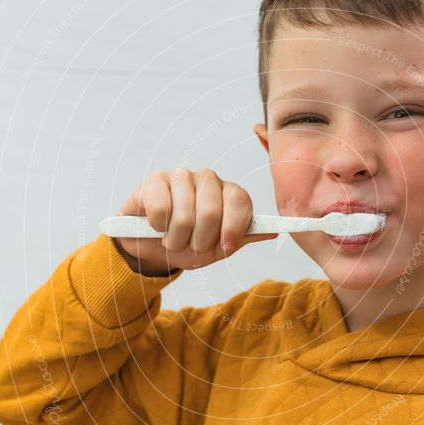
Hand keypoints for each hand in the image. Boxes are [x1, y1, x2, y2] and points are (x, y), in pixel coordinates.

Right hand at [113, 168, 277, 275]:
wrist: (151, 245)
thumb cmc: (188, 243)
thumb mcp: (217, 248)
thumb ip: (241, 238)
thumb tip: (272, 232)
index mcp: (229, 194)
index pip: (241, 201)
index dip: (234, 228)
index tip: (226, 247)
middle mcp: (209, 180)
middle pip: (212, 212)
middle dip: (199, 241)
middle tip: (190, 245)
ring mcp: (182, 176)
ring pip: (185, 215)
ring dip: (176, 239)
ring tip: (172, 239)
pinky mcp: (156, 179)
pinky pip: (161, 209)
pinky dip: (158, 227)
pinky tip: (157, 225)